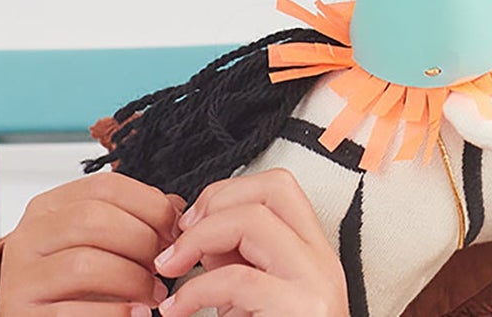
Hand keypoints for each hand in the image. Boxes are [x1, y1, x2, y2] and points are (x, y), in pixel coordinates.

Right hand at [0, 170, 182, 316]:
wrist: (33, 316)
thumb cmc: (69, 278)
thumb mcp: (94, 239)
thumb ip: (131, 218)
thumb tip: (175, 209)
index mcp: (49, 207)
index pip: (105, 187)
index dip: (148, 204)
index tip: (174, 228)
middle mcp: (30, 237)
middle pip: (93, 220)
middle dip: (141, 240)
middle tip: (166, 262)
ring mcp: (21, 278)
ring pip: (83, 264)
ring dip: (132, 278)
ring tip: (154, 293)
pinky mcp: (23, 316)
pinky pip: (71, 311)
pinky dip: (114, 313)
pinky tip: (136, 313)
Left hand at [153, 168, 347, 316]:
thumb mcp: (251, 301)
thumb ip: (234, 262)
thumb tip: (193, 234)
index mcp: (312, 253)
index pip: (280, 186)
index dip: (229, 192)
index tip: (192, 225)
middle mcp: (321, 261)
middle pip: (271, 190)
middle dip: (214, 206)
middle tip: (177, 244)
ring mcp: (315, 285)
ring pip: (255, 221)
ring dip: (199, 241)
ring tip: (169, 271)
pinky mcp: (301, 311)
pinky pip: (238, 280)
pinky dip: (196, 290)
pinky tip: (177, 311)